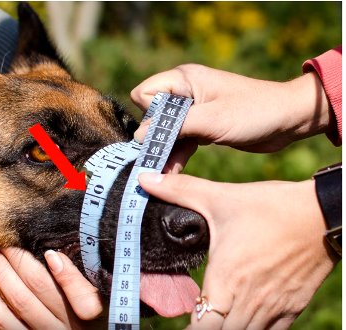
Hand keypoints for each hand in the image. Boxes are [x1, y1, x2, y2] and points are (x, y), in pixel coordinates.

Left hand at [0, 247, 103, 329]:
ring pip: (20, 301)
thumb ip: (83, 281)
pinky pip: (5, 322)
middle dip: (17, 257)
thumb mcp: (100, 298)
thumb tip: (53, 256)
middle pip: (40, 287)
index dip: (66, 273)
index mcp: (92, 313)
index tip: (51, 252)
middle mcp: (68, 326)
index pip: (84, 296)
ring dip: (0, 271)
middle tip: (2, 235)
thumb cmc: (94, 316)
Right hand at [132, 64, 332, 155]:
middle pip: (153, 115)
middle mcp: (185, 92)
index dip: (149, 114)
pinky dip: (177, 154)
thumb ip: (174, 127)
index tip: (162, 133)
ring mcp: (194, 110)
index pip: (145, 94)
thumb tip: (139, 136)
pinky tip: (173, 172)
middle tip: (155, 161)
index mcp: (184, 79)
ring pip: (166, 131)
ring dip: (164, 150)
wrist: (289, 120)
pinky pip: (181, 140)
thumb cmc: (253, 112)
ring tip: (161, 172)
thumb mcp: (211, 120)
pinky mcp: (202, 126)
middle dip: (154, 137)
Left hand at [139, 173, 337, 328]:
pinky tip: (243, 317)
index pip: (201, 328)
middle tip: (196, 315)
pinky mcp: (292, 308)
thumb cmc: (270, 208)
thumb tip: (143, 179)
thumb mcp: (220, 197)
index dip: (188, 327)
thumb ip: (179, 190)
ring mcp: (274, 309)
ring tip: (216, 317)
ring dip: (228, 329)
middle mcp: (249, 303)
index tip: (179, 315)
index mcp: (226, 281)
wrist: (323, 213)